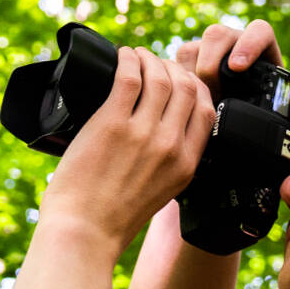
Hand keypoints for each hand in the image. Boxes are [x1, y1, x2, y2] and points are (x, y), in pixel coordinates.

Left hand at [39, 48, 215, 250]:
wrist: (83, 232)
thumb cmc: (112, 217)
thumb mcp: (158, 192)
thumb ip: (168, 164)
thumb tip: (162, 133)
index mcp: (186, 165)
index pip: (206, 111)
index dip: (195, 88)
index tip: (179, 80)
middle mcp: (170, 146)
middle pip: (186, 88)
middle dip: (173, 68)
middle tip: (154, 64)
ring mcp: (142, 134)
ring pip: (160, 78)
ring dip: (149, 60)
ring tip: (136, 56)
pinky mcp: (111, 124)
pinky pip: (128, 78)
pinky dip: (128, 61)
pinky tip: (122, 56)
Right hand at [174, 19, 289, 117]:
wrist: (233, 126)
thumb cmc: (262, 117)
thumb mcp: (282, 116)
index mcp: (261, 50)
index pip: (259, 31)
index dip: (248, 43)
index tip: (238, 67)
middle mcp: (232, 46)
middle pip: (218, 34)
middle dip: (212, 61)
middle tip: (212, 91)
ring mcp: (204, 54)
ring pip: (190, 48)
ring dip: (189, 74)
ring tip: (195, 101)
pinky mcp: (182, 67)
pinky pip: (170, 64)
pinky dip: (172, 81)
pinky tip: (177, 102)